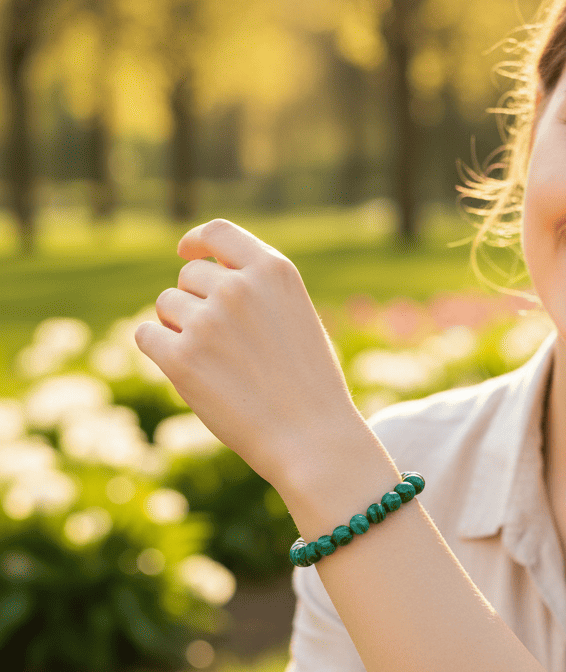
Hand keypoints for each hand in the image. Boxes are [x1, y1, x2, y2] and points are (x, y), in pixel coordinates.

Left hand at [135, 219, 358, 487]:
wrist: (313, 438)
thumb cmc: (309, 384)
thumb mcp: (297, 318)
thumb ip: (257, 290)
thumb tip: (198, 275)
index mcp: (274, 271)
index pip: (219, 233)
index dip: (197, 241)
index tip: (187, 251)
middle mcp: (239, 288)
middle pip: (189, 276)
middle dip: (196, 303)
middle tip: (225, 345)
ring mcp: (208, 321)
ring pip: (166, 305)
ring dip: (179, 328)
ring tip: (218, 363)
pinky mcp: (182, 358)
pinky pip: (146, 335)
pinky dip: (159, 349)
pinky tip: (189, 372)